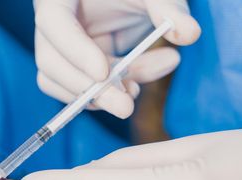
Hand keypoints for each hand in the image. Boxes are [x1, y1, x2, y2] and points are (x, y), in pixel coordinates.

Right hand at [33, 0, 200, 118]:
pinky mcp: (78, 68)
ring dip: (104, 95)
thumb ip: (170, 8)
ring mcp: (63, 50)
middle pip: (51, 65)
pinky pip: (87, 90)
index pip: (54, 25)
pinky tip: (151, 72)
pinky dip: (117, 91)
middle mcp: (54, 26)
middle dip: (89, 90)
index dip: (75, 52)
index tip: (104, 74)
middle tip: (126, 106)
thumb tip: (190, 34)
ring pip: (66, 85)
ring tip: (143, 86)